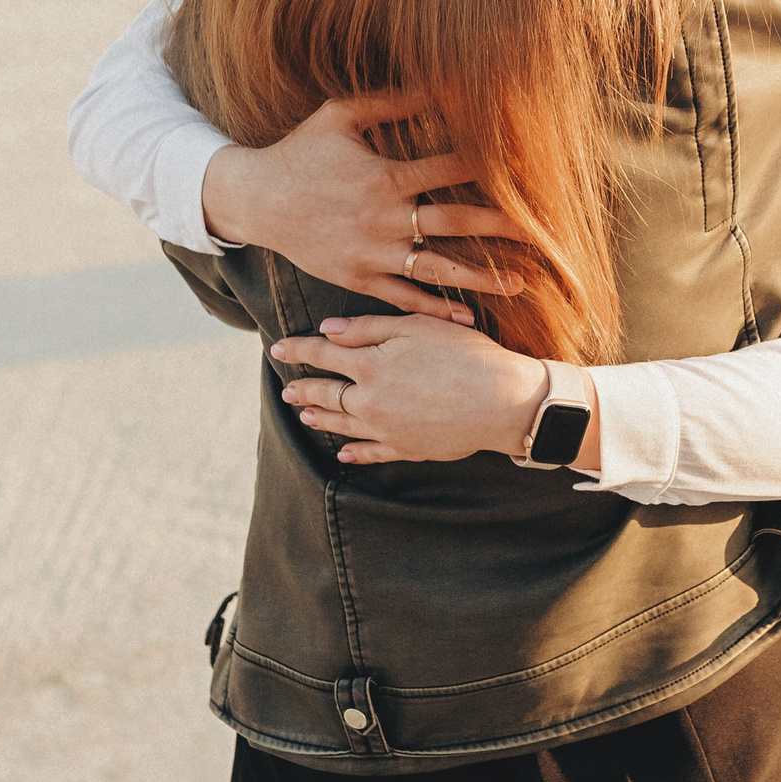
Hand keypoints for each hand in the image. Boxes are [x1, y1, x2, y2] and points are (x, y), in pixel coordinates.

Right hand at [200, 94, 528, 319]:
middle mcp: (383, 218)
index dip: (490, 165)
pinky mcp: (358, 278)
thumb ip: (388, 101)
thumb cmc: (300, 152)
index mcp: (384, 176)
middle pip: (454, 221)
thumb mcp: (339, 115)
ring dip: (480, 277)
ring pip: (436, 268)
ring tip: (520, 284)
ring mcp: (371, 254)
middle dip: (501, 225)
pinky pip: (403, 297)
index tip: (526, 167)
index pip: (449, 168)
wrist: (254, 200)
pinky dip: (434, 308)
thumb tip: (434, 82)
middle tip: (543, 232)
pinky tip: (467, 316)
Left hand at [273, 315, 594, 468]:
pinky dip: (355, 453)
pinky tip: (344, 454)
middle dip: (305, 389)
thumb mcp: (417, 326)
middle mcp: (370, 401)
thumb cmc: (465, 354)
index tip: (278, 348)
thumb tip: (328, 330)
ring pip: (343, 426)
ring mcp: (386, 429)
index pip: (323, 354)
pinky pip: (372, 453)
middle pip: (327, 394)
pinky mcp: (407, 449)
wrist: (502, 401)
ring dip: (321, 420)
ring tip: (305, 417)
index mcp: (370, 365)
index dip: (299, 349)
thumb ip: (369, 328)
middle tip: (286, 390)